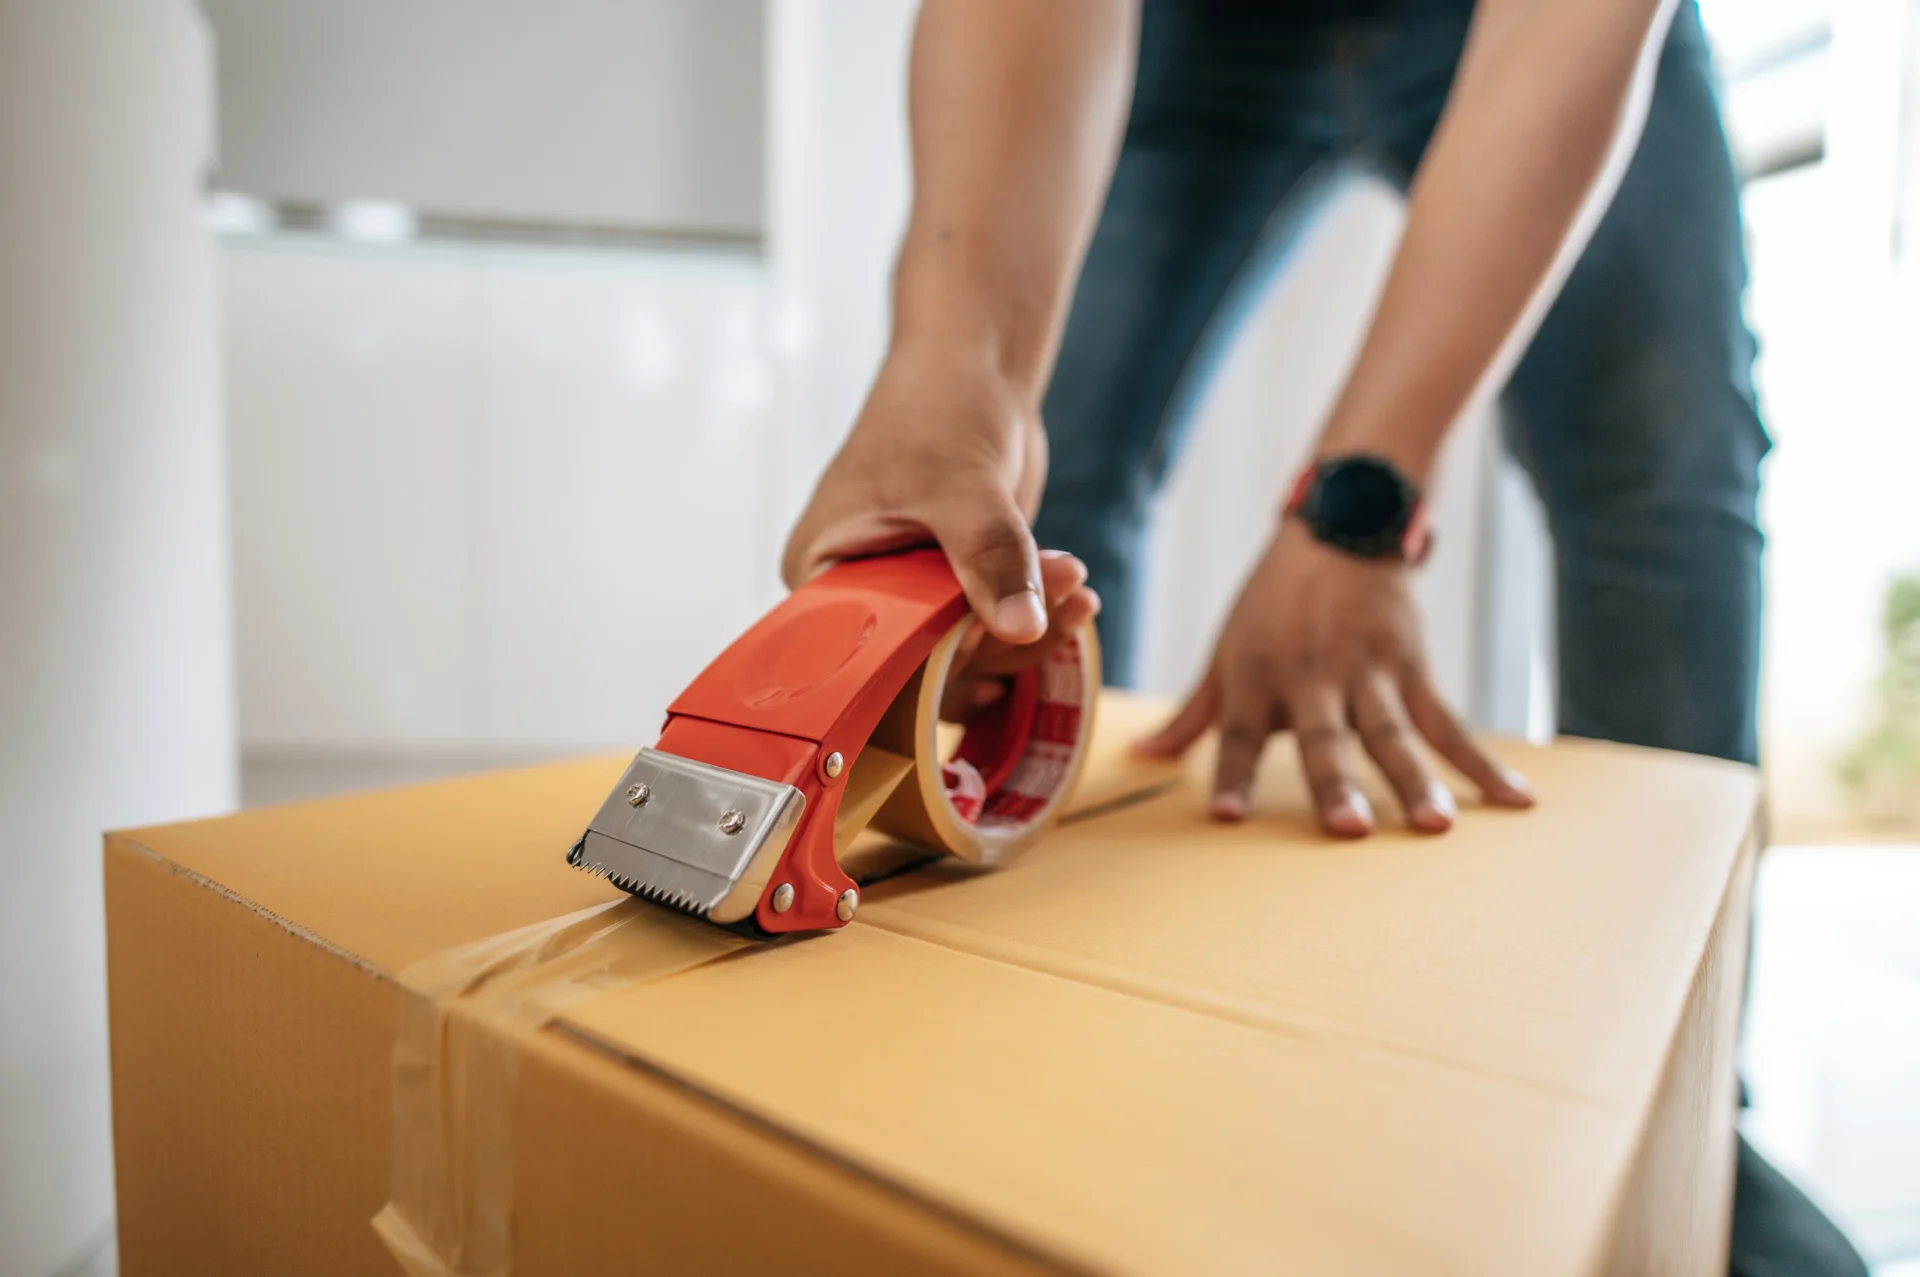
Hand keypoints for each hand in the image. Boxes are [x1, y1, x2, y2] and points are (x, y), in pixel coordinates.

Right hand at [782, 345, 1099, 678]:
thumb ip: (990, 557)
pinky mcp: (955, 590)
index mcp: (823, 575)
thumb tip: (1023, 628)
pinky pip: (993, 625)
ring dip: (1030, 627)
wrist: (972, 368)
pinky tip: (1078, 599)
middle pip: (925, 659)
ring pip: (970, 648)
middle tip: (1061, 594)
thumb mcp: (961, 487)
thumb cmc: (937, 410)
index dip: (930, 665)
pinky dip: (1038, 615)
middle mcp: (858, 593)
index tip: (991, 647)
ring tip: (1077, 586)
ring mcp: (910, 594)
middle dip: (999, 637)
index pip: (867, 654)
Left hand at [1137, 519, 1532, 834]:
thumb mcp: (1225, 653)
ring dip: (1416, 782)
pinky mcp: (1413, 669)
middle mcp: (1311, 679)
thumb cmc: (1271, 606)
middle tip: (1346, 831)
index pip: (1238, 736)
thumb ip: (1194, 714)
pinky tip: (1517, 802)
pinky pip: (1450, 724)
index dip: (1232, 775)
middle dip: (1334, 784)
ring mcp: (1368, 674)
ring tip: (1435, 829)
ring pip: (1395, 735)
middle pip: (1324, 740)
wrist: (1338, 530)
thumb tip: (1143, 757)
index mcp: (1256, 679)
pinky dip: (1483, 765)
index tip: (1226, 817)